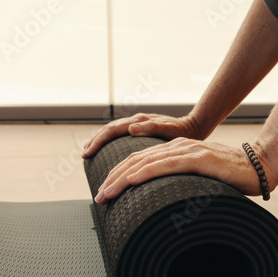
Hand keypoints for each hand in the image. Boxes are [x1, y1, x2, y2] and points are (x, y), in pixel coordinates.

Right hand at [82, 113, 205, 157]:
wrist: (193, 126)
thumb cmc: (183, 131)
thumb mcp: (170, 130)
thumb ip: (151, 128)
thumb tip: (130, 128)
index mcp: (139, 121)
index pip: (111, 131)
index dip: (98, 142)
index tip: (87, 153)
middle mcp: (135, 121)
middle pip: (108, 130)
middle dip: (95, 142)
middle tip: (84, 155)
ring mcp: (137, 124)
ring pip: (112, 131)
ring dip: (99, 140)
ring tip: (88, 152)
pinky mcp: (140, 129)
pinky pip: (119, 134)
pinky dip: (109, 140)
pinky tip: (105, 150)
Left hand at [93, 138, 273, 203]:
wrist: (260, 167)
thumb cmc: (233, 178)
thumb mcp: (202, 181)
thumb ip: (184, 186)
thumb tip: (166, 209)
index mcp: (177, 151)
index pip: (140, 160)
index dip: (118, 175)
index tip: (106, 192)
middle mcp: (178, 147)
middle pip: (136, 160)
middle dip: (113, 178)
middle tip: (99, 197)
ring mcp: (188, 151)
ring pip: (146, 163)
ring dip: (121, 179)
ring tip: (106, 194)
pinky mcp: (199, 159)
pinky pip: (166, 165)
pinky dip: (145, 172)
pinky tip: (131, 180)